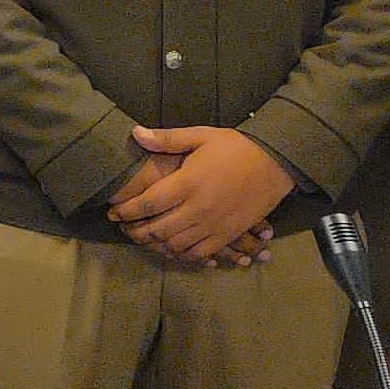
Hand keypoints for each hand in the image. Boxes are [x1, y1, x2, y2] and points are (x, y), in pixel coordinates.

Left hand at [110, 126, 293, 265]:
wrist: (275, 163)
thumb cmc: (235, 147)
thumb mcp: (201, 136)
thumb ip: (167, 139)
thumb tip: (135, 133)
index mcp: (188, 183)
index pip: (148, 203)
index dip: (126, 210)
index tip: (113, 212)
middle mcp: (198, 208)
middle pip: (158, 229)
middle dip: (136, 232)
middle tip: (124, 228)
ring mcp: (213, 224)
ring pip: (176, 245)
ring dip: (156, 245)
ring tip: (144, 239)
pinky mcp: (227, 234)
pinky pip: (199, 253)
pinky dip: (182, 255)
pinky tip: (173, 249)